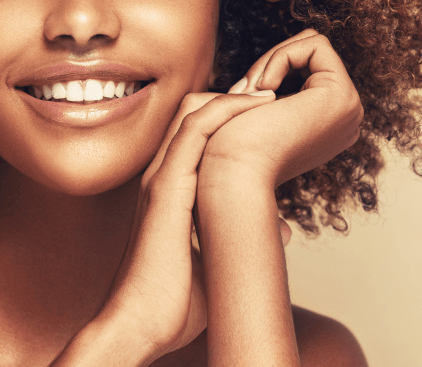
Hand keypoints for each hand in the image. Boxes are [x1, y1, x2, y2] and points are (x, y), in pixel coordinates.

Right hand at [89, 90, 277, 362]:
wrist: (140, 325)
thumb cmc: (172, 306)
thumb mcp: (217, 264)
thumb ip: (242, 240)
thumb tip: (281, 229)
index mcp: (168, 194)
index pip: (193, 138)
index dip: (226, 119)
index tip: (262, 116)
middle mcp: (161, 179)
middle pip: (191, 114)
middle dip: (231, 99)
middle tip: (269, 97)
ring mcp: (160, 180)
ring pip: (192, 113)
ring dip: (232, 98)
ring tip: (269, 95)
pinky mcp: (166, 187)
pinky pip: (194, 131)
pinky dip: (226, 112)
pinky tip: (255, 107)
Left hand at [202, 29, 362, 189]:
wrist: (230, 173)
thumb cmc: (231, 146)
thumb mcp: (258, 113)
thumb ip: (277, 96)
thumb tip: (278, 83)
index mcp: (331, 123)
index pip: (309, 63)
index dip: (270, 67)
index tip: (244, 95)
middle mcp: (348, 117)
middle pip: (313, 51)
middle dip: (272, 60)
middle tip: (244, 92)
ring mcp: (350, 109)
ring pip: (314, 44)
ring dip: (273, 60)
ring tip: (251, 93)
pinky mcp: (342, 97)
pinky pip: (316, 44)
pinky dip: (280, 58)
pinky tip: (263, 91)